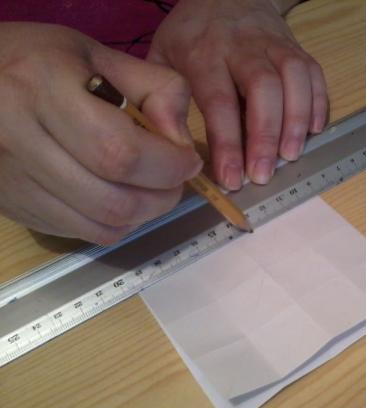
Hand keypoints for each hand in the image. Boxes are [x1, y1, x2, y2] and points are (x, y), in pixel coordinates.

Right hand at [0, 23, 201, 244]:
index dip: (168, 165)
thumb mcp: (102, 56)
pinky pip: (82, 233)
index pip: (121, 151)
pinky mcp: (15, 207)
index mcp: (44, 90)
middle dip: (163, 196)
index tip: (188, 160)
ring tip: (153, 188)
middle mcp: (20, 141)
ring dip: (144, 214)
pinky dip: (117, 224)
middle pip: (113, 200)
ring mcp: (13, 182)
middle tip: (175, 179)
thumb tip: (183, 143)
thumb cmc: (43, 63)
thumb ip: (156, 89)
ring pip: (101, 225)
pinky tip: (121, 197)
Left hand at [148, 0, 328, 189]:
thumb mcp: (162, 59)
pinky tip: (312, 130)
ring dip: (296, 121)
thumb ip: (165, 100)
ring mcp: (274, 45)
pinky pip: (314, 73)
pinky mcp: (296, 48)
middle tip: (264, 174)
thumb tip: (176, 148)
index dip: (228, 144)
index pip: (220, 102)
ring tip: (291, 155)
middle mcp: (242, 47)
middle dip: (266, 136)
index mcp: (204, 53)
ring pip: (294, 78)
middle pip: (263, 88)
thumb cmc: (191, 36)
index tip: (232, 179)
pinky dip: (318, 103)